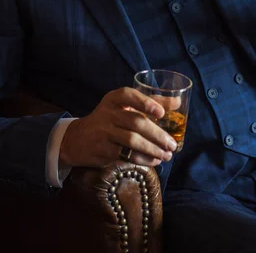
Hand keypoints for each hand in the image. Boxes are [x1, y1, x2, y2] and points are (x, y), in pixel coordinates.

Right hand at [59, 87, 177, 167]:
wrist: (77, 139)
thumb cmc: (109, 120)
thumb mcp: (123, 107)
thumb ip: (150, 102)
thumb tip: (179, 102)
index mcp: (114, 99)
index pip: (129, 95)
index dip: (146, 103)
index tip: (161, 114)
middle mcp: (107, 113)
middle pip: (136, 122)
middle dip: (157, 134)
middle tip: (172, 144)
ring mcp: (103, 131)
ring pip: (132, 140)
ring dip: (153, 149)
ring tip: (167, 155)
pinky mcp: (102, 149)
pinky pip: (126, 155)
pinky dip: (143, 159)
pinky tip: (154, 160)